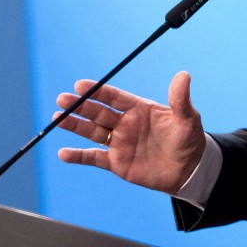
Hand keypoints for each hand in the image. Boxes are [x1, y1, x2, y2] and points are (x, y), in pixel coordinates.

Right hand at [55, 72, 206, 194]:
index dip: (98, 91)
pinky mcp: (117, 163)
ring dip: (74, 126)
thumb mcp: (187, 118)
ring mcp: (119, 143)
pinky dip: (78, 157)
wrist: (190, 170)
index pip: (114, 97)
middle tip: (62, 99)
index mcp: (139, 109)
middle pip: (98, 112)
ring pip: (92, 132)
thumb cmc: (189, 140)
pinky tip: (63, 153)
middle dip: (80, 106)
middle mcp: (125, 123)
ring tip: (57, 119)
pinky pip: (94, 158)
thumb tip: (184, 75)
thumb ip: (180, 99)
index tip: (80, 85)